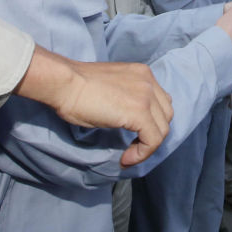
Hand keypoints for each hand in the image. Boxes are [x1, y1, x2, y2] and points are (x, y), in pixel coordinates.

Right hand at [16, 47, 172, 166]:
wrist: (65, 83)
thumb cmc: (77, 87)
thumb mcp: (111, 88)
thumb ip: (126, 97)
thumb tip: (127, 117)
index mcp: (142, 73)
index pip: (160, 101)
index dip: (150, 122)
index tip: (133, 136)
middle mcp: (148, 81)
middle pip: (165, 115)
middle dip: (152, 133)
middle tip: (133, 147)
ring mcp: (146, 96)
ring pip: (162, 129)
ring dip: (147, 146)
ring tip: (129, 155)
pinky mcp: (139, 112)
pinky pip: (153, 140)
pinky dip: (142, 153)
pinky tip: (126, 158)